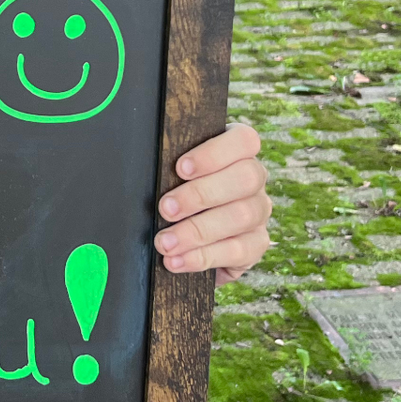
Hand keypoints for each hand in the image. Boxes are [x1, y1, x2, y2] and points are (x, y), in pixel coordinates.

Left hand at [153, 124, 270, 283]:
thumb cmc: (178, 195)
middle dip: (201, 194)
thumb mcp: (175, 178)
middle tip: (165, 209)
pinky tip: (177, 261)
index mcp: (238, 153)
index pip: (244, 140)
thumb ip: (171, 170)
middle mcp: (255, 179)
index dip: (214, 153)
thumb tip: (141, 170)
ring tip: (165, 242)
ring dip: (198, 231)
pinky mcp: (256, 244)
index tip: (180, 168)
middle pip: (246, 178)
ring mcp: (259, 212)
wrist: (192, 238)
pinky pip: (237, 251)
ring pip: (242, 216)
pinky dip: (203, 257)